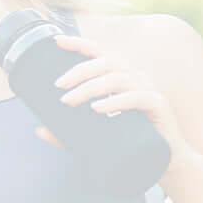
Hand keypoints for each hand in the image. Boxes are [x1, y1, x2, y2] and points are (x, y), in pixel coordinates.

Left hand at [35, 33, 193, 176]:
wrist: (163, 161)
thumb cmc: (128, 143)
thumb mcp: (92, 136)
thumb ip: (67, 133)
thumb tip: (39, 130)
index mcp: (120, 76)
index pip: (99, 53)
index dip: (79, 44)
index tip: (56, 41)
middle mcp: (135, 77)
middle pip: (105, 63)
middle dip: (78, 71)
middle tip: (57, 86)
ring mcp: (148, 89)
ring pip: (117, 78)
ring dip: (90, 88)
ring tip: (70, 101)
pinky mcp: (159, 105)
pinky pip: (136, 97)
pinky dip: (115, 102)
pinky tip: (97, 109)